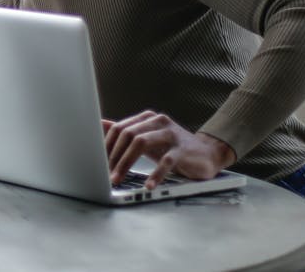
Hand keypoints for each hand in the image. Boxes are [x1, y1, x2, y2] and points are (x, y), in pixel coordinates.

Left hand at [101, 111, 236, 188]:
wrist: (207, 153)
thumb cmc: (172, 147)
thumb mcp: (147, 139)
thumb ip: (126, 132)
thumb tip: (99, 124)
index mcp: (146, 119)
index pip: (119, 128)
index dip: (106, 146)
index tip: (97, 162)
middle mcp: (158, 122)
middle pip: (128, 134)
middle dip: (113, 156)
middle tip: (105, 174)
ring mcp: (171, 134)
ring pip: (141, 142)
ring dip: (126, 163)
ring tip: (118, 179)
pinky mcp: (183, 150)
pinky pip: (166, 161)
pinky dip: (155, 174)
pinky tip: (148, 185)